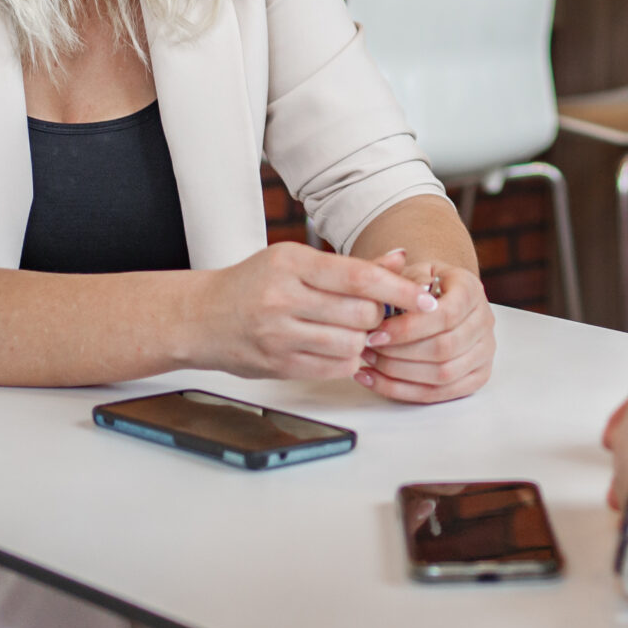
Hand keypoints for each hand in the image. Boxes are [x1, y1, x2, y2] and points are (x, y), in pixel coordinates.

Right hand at [193, 240, 431, 380]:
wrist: (201, 318)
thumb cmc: (253, 284)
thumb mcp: (297, 262)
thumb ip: (351, 265)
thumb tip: (401, 259)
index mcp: (291, 264)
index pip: (358, 277)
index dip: (399, 289)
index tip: (426, 298)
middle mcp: (283, 298)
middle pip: (361, 313)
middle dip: (378, 316)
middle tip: (375, 313)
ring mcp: (278, 335)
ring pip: (352, 344)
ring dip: (364, 341)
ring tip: (354, 330)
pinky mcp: (278, 365)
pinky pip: (335, 368)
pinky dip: (347, 361)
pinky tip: (338, 348)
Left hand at [358, 252, 494, 403]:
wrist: (439, 297)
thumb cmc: (422, 286)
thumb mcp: (413, 271)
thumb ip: (405, 280)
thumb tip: (396, 293)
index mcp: (471, 290)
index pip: (446, 315)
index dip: (408, 329)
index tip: (375, 334)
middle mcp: (484, 321)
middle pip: (445, 348)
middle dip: (400, 353)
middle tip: (367, 349)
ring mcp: (484, 351)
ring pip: (443, 375)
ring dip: (399, 374)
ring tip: (367, 363)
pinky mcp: (477, 376)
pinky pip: (440, 394)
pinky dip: (402, 391)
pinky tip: (374, 379)